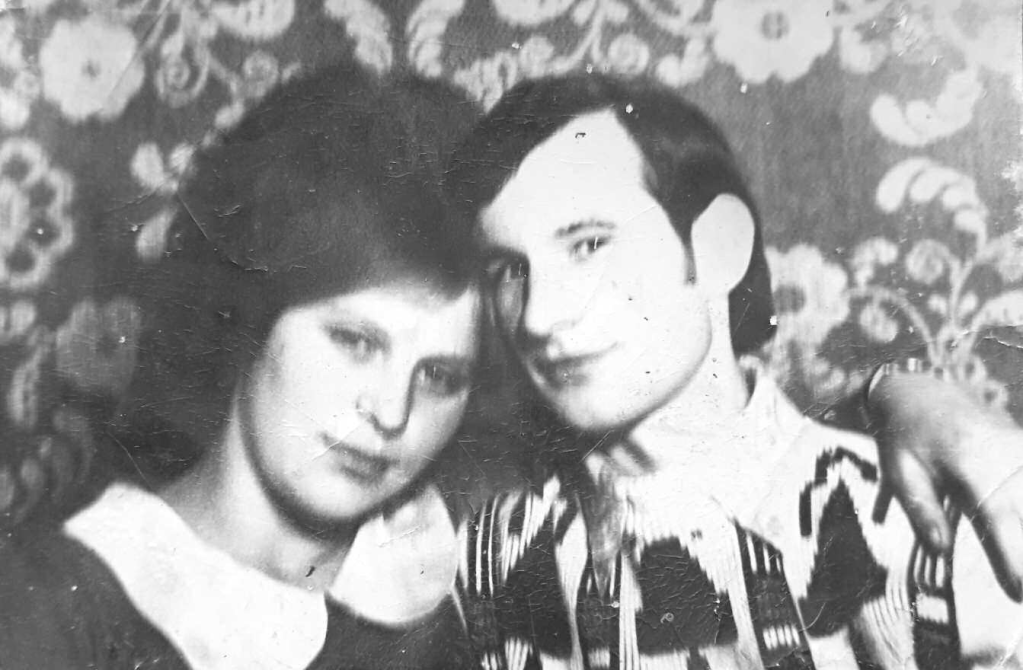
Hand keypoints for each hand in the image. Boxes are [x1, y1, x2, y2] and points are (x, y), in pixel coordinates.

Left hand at [869, 371, 1022, 601]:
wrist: (920, 392)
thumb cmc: (905, 439)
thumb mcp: (899, 473)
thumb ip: (921, 511)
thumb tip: (939, 552)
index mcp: (968, 464)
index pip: (996, 516)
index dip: (1012, 557)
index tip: (1018, 593)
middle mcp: (1003, 455)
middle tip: (1022, 597)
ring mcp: (1021, 450)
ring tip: (1018, 577)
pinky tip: (1018, 530)